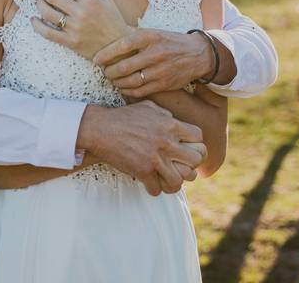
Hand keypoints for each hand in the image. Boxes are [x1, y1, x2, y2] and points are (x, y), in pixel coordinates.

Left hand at [32, 0, 134, 58]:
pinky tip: (34, 20)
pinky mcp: (71, 42)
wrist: (118, 45)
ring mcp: (75, 28)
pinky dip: (37, 26)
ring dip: (39, 5)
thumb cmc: (112, 20)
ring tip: (38, 1)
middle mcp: (82, 12)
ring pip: (48, 13)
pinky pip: (48, 33)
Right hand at [76, 101, 205, 195]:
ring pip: (179, 180)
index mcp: (170, 124)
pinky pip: (157, 189)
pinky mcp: (142, 171)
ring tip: (167, 180)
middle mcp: (166, 142)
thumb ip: (166, 114)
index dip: (196, 144)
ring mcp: (155, 158)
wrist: (100, 128)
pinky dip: (155, 189)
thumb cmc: (124, 116)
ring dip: (174, 182)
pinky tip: (150, 184)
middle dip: (191, 164)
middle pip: (196, 160)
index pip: (198, 137)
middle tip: (182, 166)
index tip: (187, 148)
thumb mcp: (148, 107)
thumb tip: (175, 120)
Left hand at [93, 29, 213, 98]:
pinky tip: (123, 87)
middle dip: (109, 71)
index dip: (106, 53)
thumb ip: (135, 36)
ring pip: (130, 81)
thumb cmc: (171, 41)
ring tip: (112, 79)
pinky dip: (128, 91)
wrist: (198, 54)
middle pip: (124, 67)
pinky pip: (140, 91)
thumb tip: (109, 36)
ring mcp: (160, 71)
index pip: (123, 45)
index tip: (96, 59)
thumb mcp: (155, 33)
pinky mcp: (164, 84)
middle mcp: (156, 54)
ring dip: (117, 82)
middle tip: (104, 71)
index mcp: (151, 37)